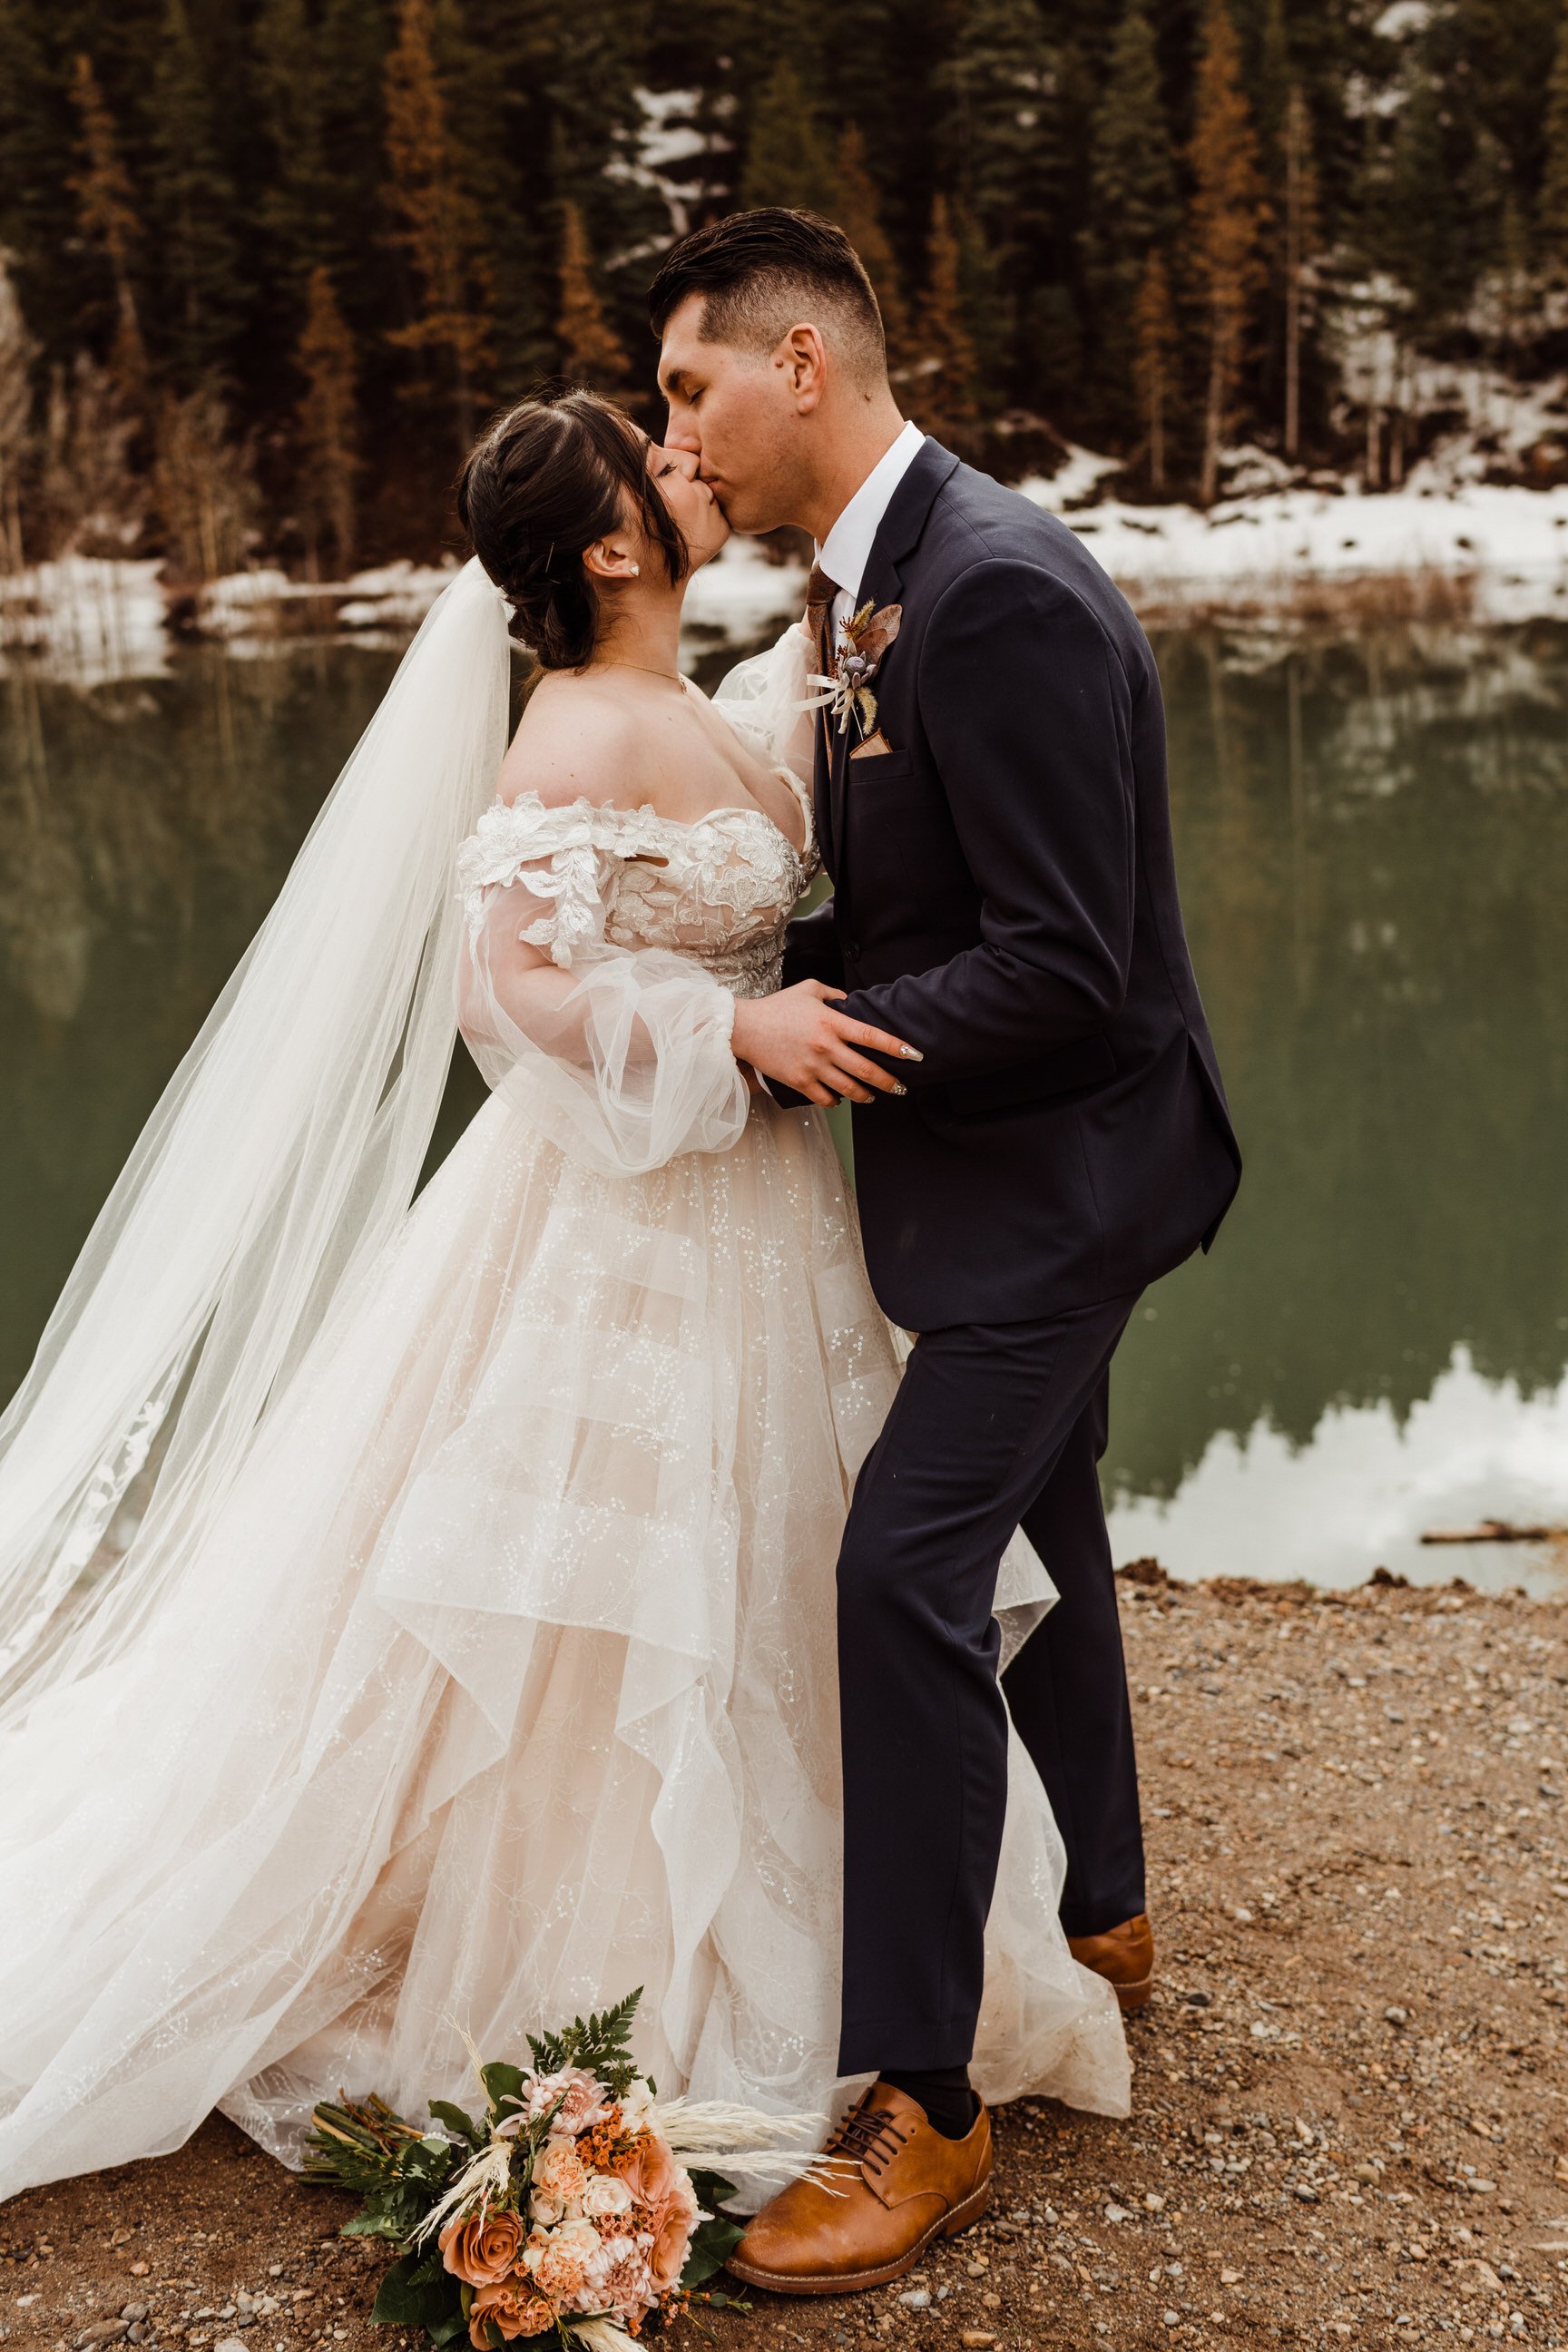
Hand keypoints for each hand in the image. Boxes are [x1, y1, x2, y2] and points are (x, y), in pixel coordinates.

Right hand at [731, 982, 920, 1107]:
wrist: (744, 1028)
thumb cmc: (777, 1006)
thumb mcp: (809, 989)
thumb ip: (835, 995)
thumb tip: (852, 1003)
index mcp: (831, 1022)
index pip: (872, 1036)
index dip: (897, 1047)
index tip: (915, 1055)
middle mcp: (825, 1047)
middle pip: (867, 1070)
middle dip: (890, 1082)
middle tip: (901, 1087)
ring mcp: (813, 1067)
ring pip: (850, 1090)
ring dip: (866, 1095)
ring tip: (873, 1095)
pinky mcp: (799, 1082)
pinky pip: (826, 1099)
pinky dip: (837, 1101)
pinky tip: (841, 1098)